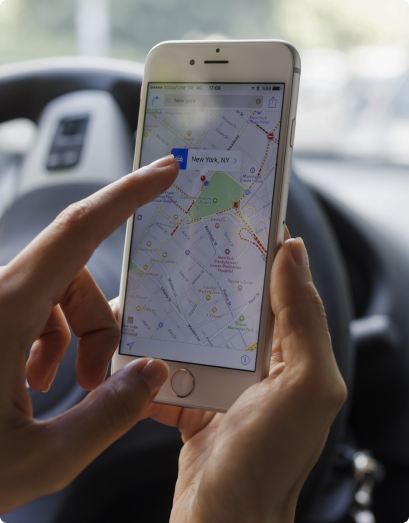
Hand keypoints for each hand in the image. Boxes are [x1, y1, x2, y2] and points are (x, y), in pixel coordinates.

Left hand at [0, 155, 178, 513]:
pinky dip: (45, 336)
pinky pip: (26, 304)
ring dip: (71, 332)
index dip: (126, 195)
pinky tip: (30, 379)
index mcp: (2, 310)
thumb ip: (108, 416)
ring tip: (55, 385)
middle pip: (72, 271)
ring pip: (50, 289)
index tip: (161, 173)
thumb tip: (152, 375)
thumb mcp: (38, 459)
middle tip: (98, 377)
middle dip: (99, 320)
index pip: (77, 231)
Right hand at [143, 230, 346, 522]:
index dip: (267, 248)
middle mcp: (262, 363)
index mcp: (295, 352)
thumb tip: (294, 254)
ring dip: (177, 314)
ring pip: (198, 330)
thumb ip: (303, 319)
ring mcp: (225, 380)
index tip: (241, 216)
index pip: (284, 284)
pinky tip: (137, 347)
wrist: (222, 521)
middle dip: (213, 275)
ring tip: (154, 293)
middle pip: (235, 302)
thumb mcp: (304, 386)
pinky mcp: (193, 398)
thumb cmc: (268, 463)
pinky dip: (155, 359)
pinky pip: (172, 366)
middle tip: (188, 245)